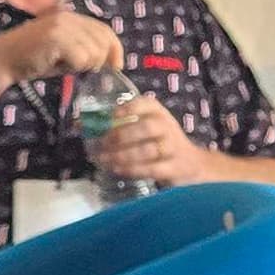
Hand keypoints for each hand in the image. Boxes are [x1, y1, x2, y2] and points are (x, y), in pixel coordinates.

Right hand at [0, 9, 121, 82]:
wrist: (2, 61)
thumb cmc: (33, 60)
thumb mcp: (64, 51)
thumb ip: (85, 49)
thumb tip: (112, 60)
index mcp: (70, 17)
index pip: (105, 30)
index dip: (115, 49)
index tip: (117, 66)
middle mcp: (67, 17)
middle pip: (103, 42)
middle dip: (98, 61)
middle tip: (78, 68)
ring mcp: (61, 25)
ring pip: (95, 52)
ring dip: (84, 65)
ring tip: (63, 64)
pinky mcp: (55, 37)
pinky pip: (82, 59)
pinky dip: (74, 68)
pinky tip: (57, 65)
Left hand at [88, 93, 216, 188]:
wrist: (193, 165)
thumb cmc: (160, 143)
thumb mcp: (148, 126)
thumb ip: (121, 124)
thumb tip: (80, 123)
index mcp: (159, 112)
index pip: (145, 104)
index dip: (127, 109)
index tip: (109, 116)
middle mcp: (168, 127)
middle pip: (146, 128)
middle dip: (120, 136)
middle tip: (101, 144)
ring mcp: (173, 148)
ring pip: (148, 150)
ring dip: (122, 155)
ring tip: (104, 160)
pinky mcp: (175, 168)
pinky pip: (152, 169)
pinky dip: (132, 170)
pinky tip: (117, 169)